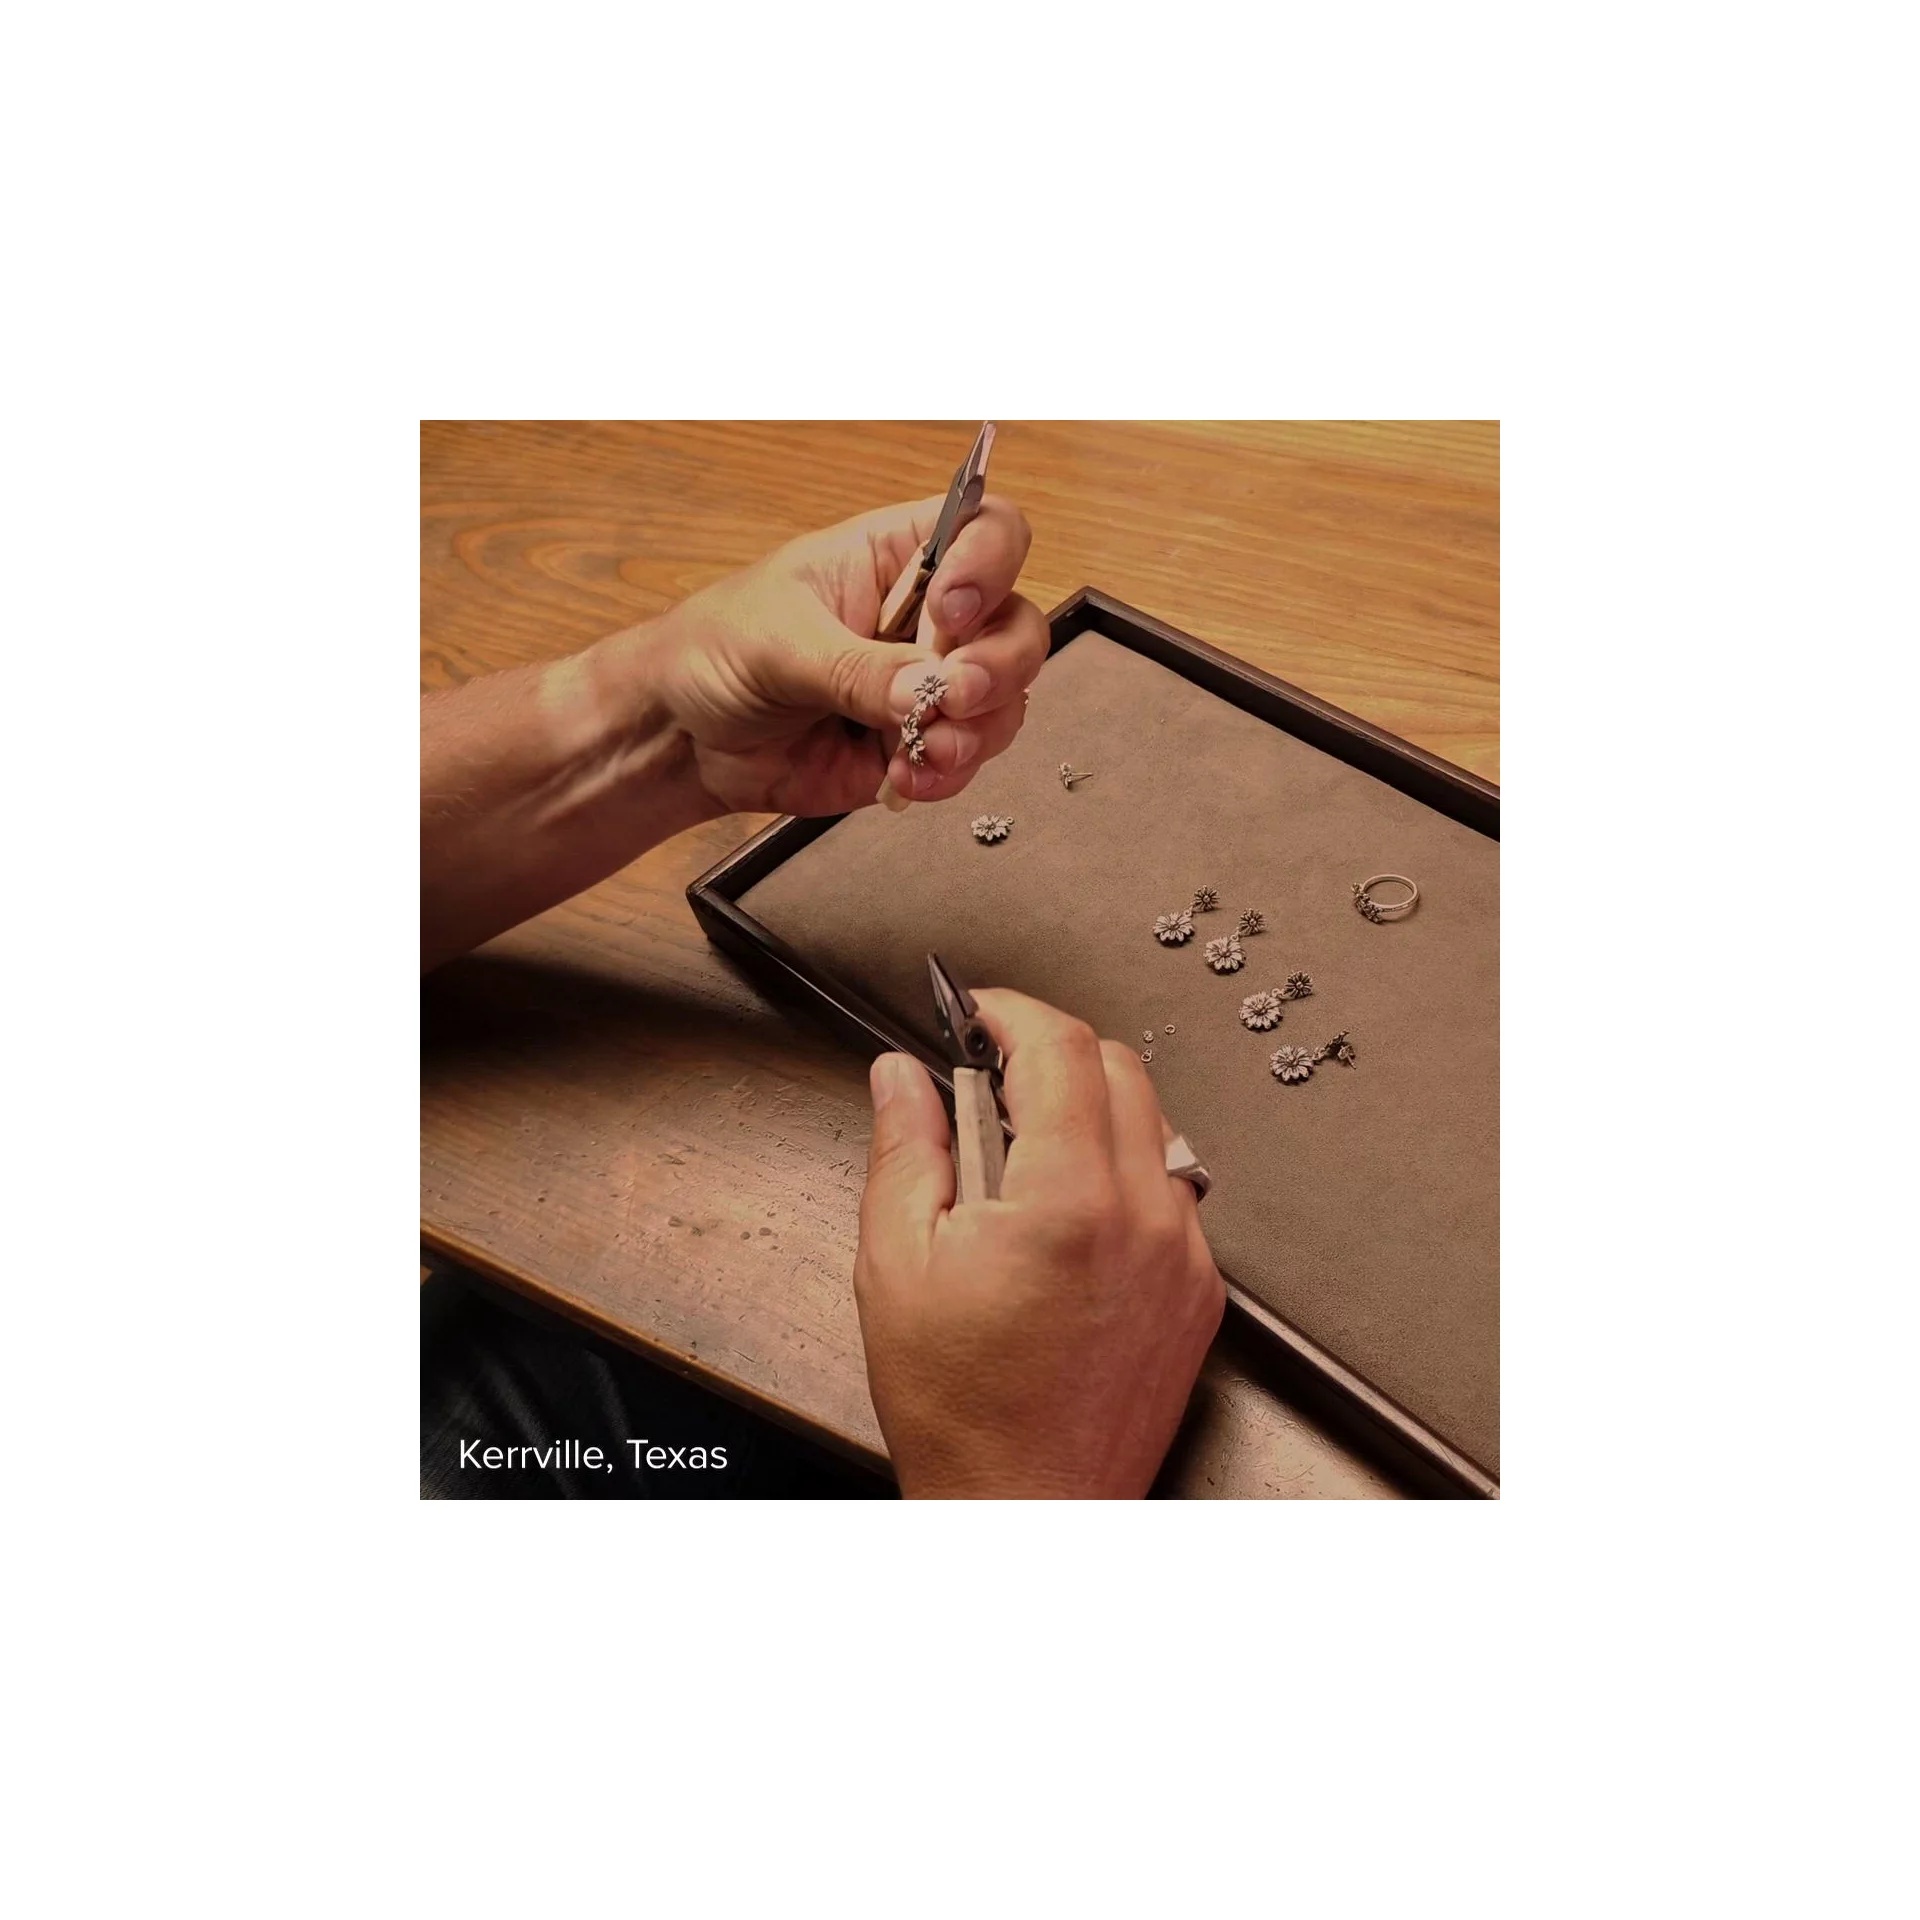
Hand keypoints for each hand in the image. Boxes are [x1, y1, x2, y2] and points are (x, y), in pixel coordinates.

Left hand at [615, 492, 1046, 815]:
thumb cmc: (715, 652)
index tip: (951, 609)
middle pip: (1014, 626)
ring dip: (976, 732)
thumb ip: (857, 668)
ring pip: (1003, 702)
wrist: (682, 737)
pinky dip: (946, 774)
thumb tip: (927, 690)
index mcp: (896, 556)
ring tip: (923, 750)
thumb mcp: (779, 644)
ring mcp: (927, 685)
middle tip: (955, 696)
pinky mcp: (916, 745)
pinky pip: (965, 760)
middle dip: (998, 667)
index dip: (992, 563)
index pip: (989, 530)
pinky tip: (903, 778)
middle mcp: (927, 617)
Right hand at [854, 991, 1225, 1497]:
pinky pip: (1170, 1188)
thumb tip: (900, 1075)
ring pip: (1152, 1122)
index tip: (973, 1013)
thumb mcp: (896, 1264)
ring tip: (1021, 1160)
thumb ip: (905, 1148)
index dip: (1009, 1011)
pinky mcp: (1200, 1290)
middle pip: (1117, 1066)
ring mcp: (1185, 1254)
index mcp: (1068, 1200)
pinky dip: (1121, 1172)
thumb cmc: (962, 1410)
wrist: (1026, 1508)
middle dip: (1048, 1052)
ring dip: (1089, 1108)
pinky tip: (1067, 1216)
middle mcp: (1144, 1216)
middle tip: (985, 1080)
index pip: (1060, 1046)